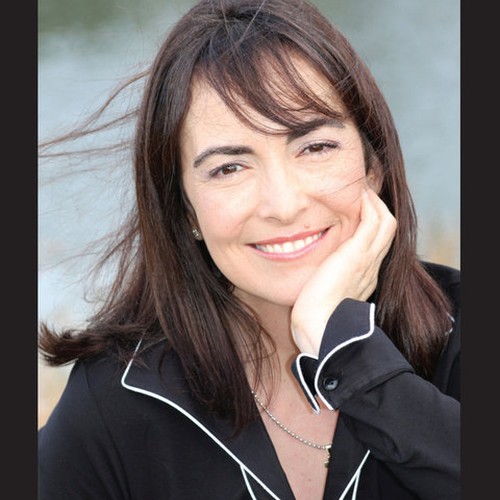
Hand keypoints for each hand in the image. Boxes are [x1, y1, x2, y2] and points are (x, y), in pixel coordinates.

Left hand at [290, 188, 396, 355]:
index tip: (356, 212)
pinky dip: (370, 205)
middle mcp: (370, 268)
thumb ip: (321, 284)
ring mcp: (366, 260)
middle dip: (377, 210)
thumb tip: (310, 279)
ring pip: (386, 223)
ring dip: (375, 203)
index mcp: (362, 278)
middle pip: (387, 231)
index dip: (370, 226)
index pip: (375, 246)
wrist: (318, 328)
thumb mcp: (320, 297)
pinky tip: (359, 195)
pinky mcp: (357, 254)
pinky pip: (374, 221)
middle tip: (361, 196)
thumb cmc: (313, 318)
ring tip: (360, 191)